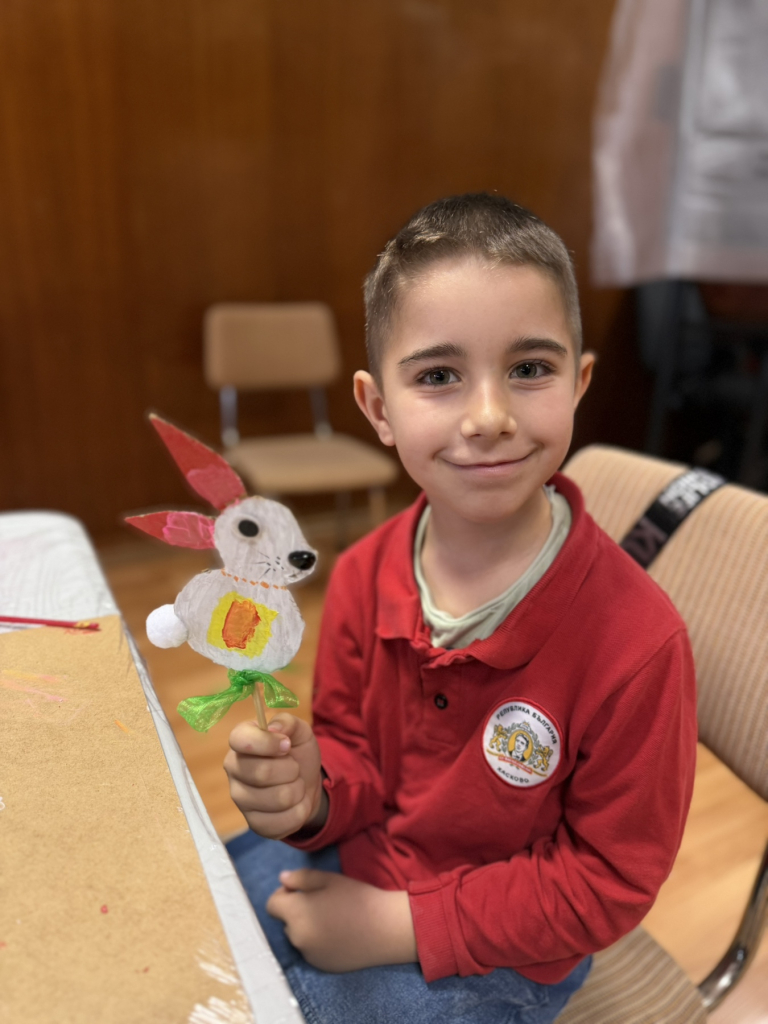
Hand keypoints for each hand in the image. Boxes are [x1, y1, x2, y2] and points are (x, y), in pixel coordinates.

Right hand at [224, 713, 326, 839]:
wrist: (307, 784)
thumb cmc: (297, 753)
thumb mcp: (299, 731)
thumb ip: (288, 722)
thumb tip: (275, 729)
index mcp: (240, 741)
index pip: (241, 740)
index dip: (268, 743)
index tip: (287, 745)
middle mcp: (233, 769)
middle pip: (262, 773)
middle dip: (291, 769)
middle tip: (294, 767)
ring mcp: (241, 799)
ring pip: (278, 798)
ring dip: (297, 790)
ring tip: (294, 784)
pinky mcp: (254, 823)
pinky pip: (282, 821)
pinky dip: (299, 811)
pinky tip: (294, 804)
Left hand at [267, 870, 417, 971]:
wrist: (385, 928)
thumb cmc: (357, 898)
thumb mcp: (328, 879)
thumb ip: (300, 878)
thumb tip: (282, 880)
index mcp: (296, 913)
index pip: (272, 905)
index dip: (284, 894)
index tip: (302, 890)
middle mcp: (297, 938)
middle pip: (286, 921)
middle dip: (297, 911)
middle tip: (322, 903)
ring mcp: (308, 955)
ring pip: (298, 936)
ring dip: (306, 927)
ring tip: (332, 919)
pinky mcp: (321, 966)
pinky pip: (310, 950)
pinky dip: (317, 942)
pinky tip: (337, 934)